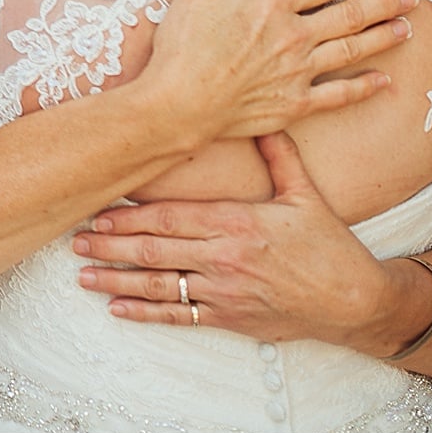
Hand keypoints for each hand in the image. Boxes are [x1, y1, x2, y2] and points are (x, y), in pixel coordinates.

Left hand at [71, 131, 384, 345]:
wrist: (357, 302)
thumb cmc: (330, 247)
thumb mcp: (306, 195)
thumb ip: (280, 155)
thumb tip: (264, 114)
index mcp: (238, 223)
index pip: (171, 216)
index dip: (130, 214)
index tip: (98, 208)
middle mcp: (225, 258)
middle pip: (155, 250)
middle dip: (110, 244)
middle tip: (74, 237)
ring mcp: (225, 292)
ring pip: (159, 285)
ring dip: (116, 279)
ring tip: (83, 272)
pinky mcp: (231, 318)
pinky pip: (180, 317)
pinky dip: (145, 314)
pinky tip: (117, 308)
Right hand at [144, 0, 417, 142]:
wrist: (178, 105)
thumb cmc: (181, 48)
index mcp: (272, 5)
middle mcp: (293, 36)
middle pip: (349, 15)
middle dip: (384, 2)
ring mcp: (298, 72)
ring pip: (352, 50)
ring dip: (382, 37)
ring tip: (406, 28)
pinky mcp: (295, 103)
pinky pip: (339, 95)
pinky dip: (363, 88)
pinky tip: (384, 82)